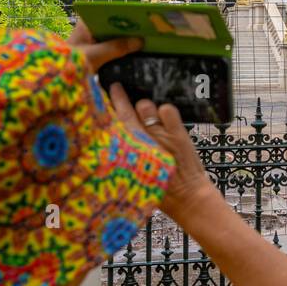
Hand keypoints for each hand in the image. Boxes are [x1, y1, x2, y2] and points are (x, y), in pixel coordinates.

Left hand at [67, 19, 142, 73]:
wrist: (56, 83)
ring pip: (114, 38)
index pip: (109, 13)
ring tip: (147, 41)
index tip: (142, 18)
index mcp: (86, 23)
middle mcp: (90, 30)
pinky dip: (122, 51)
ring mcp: (93, 43)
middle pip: (114, 26)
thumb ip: (116, 48)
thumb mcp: (94, 56)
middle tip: (149, 31)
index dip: (125, 15)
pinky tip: (136, 54)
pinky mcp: (96, 55)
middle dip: (129, 29)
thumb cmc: (68, 65)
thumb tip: (140, 41)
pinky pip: (112, 49)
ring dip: (127, 41)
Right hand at [107, 83, 220, 223]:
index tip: (99, 100)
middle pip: (125, 112)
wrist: (187, 198)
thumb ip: (125, 159)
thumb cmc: (160, 192)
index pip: (112, 126)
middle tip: (114, 87)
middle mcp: (140, 142)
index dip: (106, 111)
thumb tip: (117, 143)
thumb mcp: (135, 177)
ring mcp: (159, 135)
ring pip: (146, 107)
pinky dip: (166, 112)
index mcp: (128, 153)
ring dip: (147, 109)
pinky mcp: (177, 133)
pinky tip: (167, 120)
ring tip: (151, 117)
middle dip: (118, 98)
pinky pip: (167, 109)